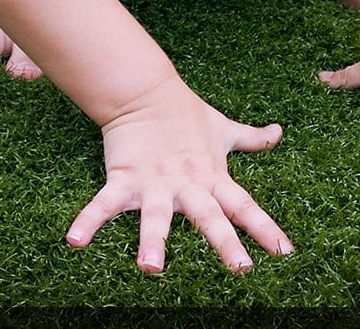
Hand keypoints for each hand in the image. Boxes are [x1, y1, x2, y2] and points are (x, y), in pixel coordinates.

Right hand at [66, 76, 292, 273]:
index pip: (245, 206)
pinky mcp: (124, 178)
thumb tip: (279, 133)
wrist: (145, 91)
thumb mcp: (224, 129)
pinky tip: (74, 241)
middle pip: (210, 217)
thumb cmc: (187, 114)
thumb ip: (252, 139)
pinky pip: (104, 203)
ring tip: (151, 269)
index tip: (285, 252)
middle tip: (242, 269)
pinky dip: (88, 221)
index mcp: (213, 177)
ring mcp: (155, 183)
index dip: (266, 229)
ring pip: (156, 217)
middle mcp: (187, 185)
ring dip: (153, 241)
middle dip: (225, 243)